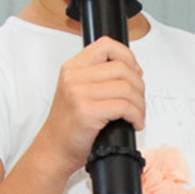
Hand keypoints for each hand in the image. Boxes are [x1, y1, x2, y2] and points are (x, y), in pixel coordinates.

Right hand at [37, 39, 145, 169]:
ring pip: (127, 87)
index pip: (106, 45)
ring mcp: (80, 93)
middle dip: (139, 86)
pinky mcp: (88, 112)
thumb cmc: (69, 124)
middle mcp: (74, 77)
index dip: (127, 56)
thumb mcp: (77, 90)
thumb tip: (132, 71)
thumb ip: (98, 76)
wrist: (54, 149)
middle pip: (122, 68)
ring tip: (137, 114)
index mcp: (72, 67)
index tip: (135, 71)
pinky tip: (134, 123)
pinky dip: (136, 116)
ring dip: (140, 103)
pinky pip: (124, 106)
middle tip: (138, 101)